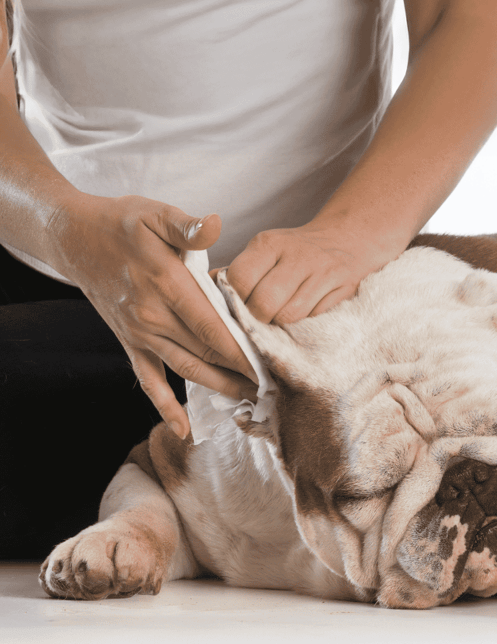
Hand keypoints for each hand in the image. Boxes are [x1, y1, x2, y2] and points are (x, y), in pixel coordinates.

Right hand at [50, 193, 258, 437]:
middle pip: (206, 353)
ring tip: (252, 400)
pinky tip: (184, 429)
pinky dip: (165, 407)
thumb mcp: (157, 214)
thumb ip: (187, 227)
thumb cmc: (123, 223)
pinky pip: (148, 380)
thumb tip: (214, 225)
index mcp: (166, 284)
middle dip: (242, 373)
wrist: (75, 238)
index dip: (243, 350)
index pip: (213, 326)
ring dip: (219, 388)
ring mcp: (140, 334)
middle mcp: (153, 316)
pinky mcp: (131, 343)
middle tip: (275, 387)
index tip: (272, 365)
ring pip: (186, 370)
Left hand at [225, 221, 401, 325]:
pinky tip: (302, 317)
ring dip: (280, 325)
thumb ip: (236, 271)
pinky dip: (304, 324)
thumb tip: (202, 291)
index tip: (239, 308)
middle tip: (259, 321)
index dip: (235, 301)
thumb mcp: (265, 251)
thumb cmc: (296, 252)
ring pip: (289, 316)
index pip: (239, 280)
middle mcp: (296, 255)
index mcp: (269, 243)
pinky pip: (313, 318)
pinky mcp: (343, 288)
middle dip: (257, 319)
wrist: (348, 239)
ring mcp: (322, 272)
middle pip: (263, 303)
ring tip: (279, 320)